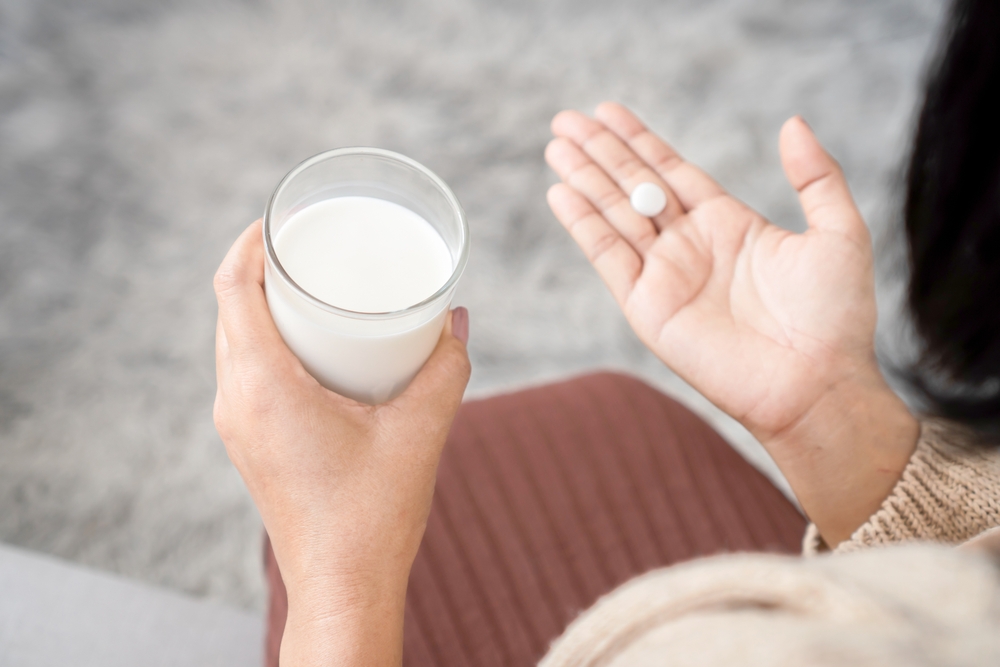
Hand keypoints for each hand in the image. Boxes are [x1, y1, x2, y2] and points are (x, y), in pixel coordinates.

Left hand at [213, 221, 470, 665]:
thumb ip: (446, 367)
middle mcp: (237, 401)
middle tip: (308, 245)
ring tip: (309, 285)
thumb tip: (455, 318)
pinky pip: (244, 371)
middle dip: (260, 267)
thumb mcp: (423, 429)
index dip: (249, 242)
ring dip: (260, 305)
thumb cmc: (374, 513)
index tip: (279, 217)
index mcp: (264, 387)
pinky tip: (308, 342)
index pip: (233, 289)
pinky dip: (266, 340)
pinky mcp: (251, 442)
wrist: (342, 583)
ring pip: (233, 341)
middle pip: (229, 310)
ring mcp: (238, 425)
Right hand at [545, 103, 917, 544]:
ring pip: (614, 213)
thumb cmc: (834, 317)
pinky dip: (583, 224)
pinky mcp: (647, 306)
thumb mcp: (839, 233)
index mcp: (727, 223)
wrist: (815, 384)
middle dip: (599, 152)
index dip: (638, 140)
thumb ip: (816, 176)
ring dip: (583, 179)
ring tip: (555, 145)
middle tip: (565, 119)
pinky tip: (561, 193)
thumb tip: (792, 123)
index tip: (607, 111)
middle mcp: (689, 245)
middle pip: (633, 185)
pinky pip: (608, 256)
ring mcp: (665, 275)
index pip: (671, 169)